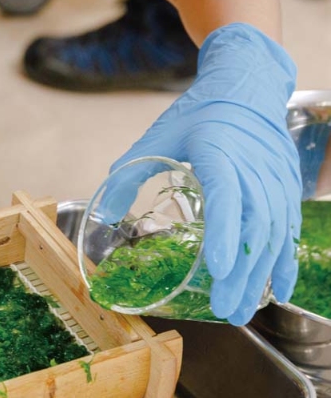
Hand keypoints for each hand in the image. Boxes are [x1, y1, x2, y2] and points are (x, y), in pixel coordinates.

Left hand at [108, 23, 300, 324]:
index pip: (226, 195)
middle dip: (242, 272)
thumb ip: (129, 173)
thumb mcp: (158, 136)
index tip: (220, 268)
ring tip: (242, 309)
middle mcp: (254, 168)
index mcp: (220, 152)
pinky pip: (290, 227)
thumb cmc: (198, 113)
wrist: (245, 88)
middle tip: (226, 309)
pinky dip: (285, 259)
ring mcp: (275, 178)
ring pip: (274, 233)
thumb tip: (107, 213)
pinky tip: (279, 288)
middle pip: (254, 225)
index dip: (225, 233)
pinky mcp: (286, 186)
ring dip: (261, 275)